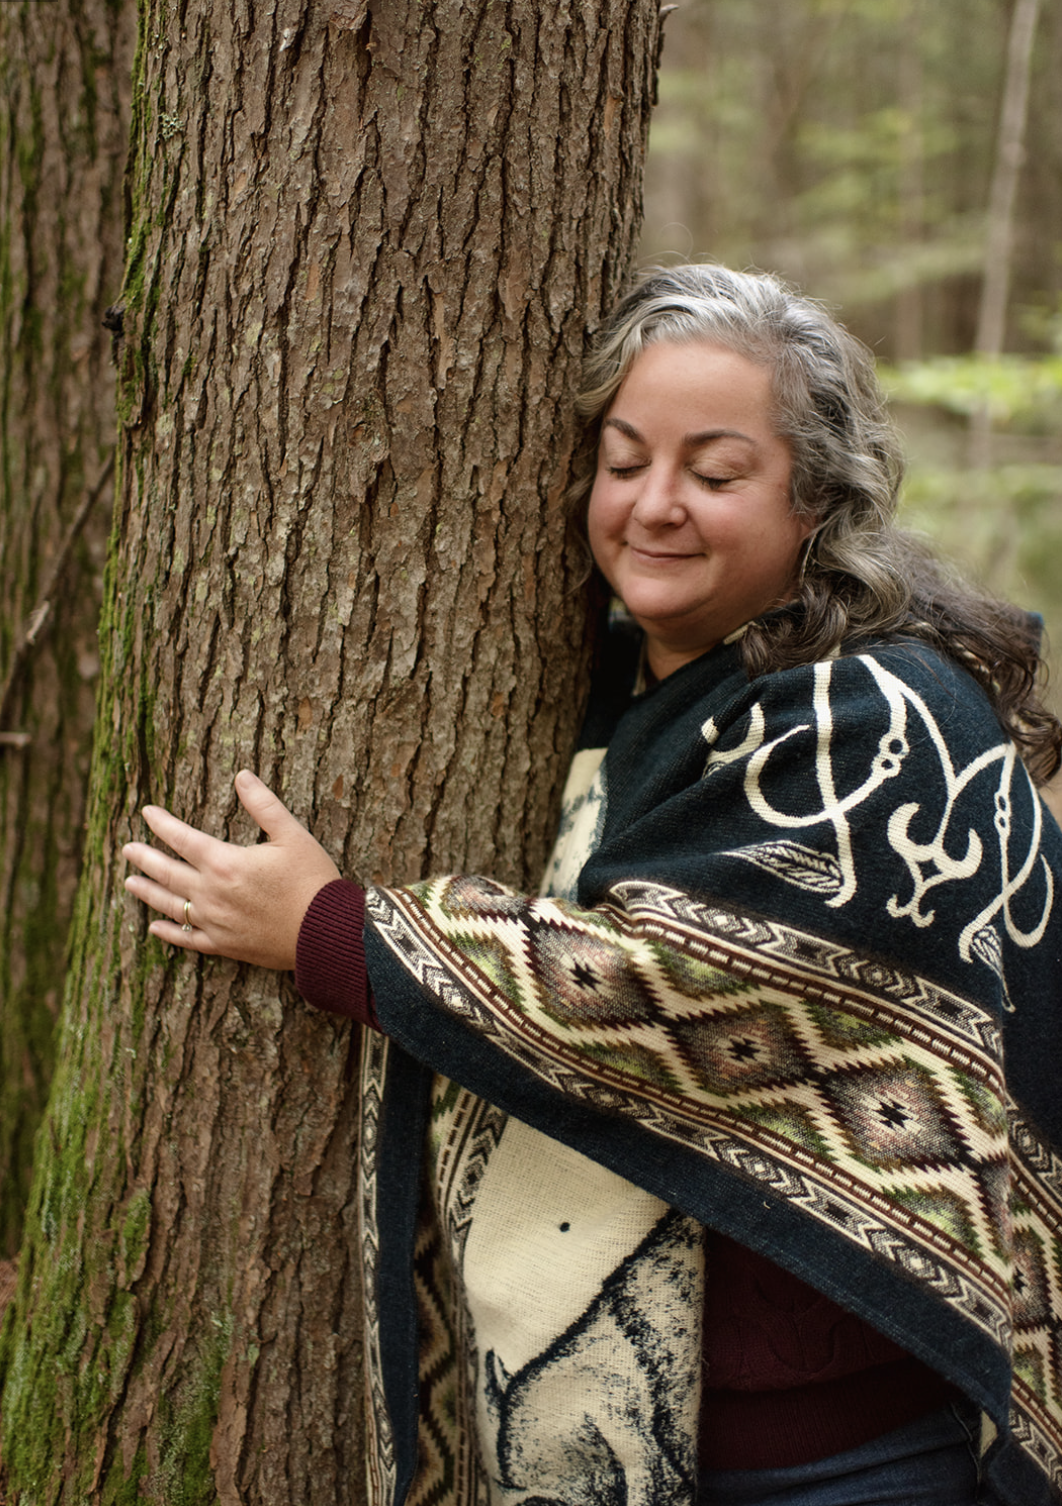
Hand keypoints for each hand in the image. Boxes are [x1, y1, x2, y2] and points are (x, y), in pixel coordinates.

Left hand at [123, 770, 340, 969]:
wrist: (325, 932)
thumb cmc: (312, 880)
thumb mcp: (292, 834)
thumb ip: (263, 804)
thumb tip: (242, 776)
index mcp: (224, 862)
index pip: (182, 838)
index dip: (162, 824)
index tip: (147, 813)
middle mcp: (210, 893)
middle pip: (166, 872)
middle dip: (144, 857)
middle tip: (127, 849)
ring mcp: (214, 922)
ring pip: (169, 905)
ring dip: (147, 892)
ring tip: (129, 882)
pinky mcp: (223, 945)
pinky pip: (186, 939)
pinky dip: (168, 933)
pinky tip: (154, 928)